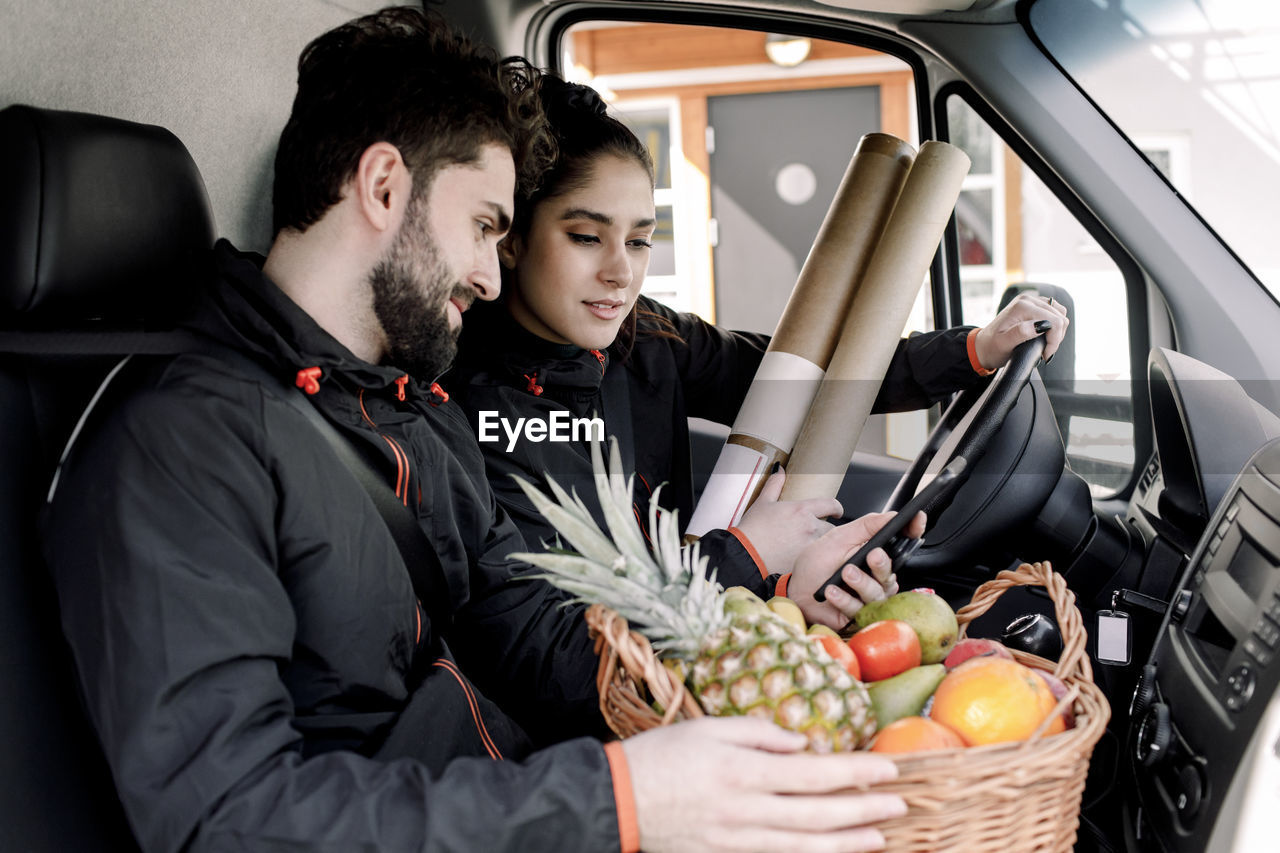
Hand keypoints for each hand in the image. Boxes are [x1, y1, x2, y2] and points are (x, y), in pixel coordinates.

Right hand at [623, 717, 906, 852]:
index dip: (855, 772)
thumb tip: (802, 744)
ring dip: (847, 840)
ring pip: (805, 844)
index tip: (888, 768)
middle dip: (864, 808)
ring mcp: (739, 840)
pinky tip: (832, 850)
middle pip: (818, 813)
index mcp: (743, 771)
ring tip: (878, 835)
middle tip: (898, 803)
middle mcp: (747, 811)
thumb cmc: (661, 756)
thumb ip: (758, 733)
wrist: (618, 801)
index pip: (815, 773)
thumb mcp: (708, 728)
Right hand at [735, 466, 841, 577]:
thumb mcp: (763, 503)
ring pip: (826, 543)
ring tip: (807, 544)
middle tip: (815, 530)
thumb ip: (774, 485)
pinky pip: (817, 558)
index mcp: (802, 510)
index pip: (831, 504)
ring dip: (821, 542)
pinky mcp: (806, 561)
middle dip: (827, 528)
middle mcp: (810, 527)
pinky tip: (800, 556)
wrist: (745, 555)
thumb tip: (779, 469)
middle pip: (832, 527)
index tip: (836, 511)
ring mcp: (810, 546)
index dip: (837, 508)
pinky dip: (813, 557)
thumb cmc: (752, 530)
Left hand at [786, 511, 926, 629]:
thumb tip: (891, 515)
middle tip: (872, 555)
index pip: (901, 544)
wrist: (796, 589)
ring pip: (876, 593)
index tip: (916, 522)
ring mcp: (868, 598)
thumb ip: (865, 526)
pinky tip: (832, 590)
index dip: (912, 532)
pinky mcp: (857, 615)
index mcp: (875, 555)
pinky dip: (844, 598)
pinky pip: (858, 609)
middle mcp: (876, 577)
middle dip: (882, 564)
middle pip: (890, 573)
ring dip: (861, 582)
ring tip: (845, 572)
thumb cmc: (817, 564)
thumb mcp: (839, 538)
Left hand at [973, 291, 1069, 369]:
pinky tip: (1045, 335)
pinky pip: (1055, 311)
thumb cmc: (992, 347)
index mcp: (1021, 306)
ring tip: (1044, 344)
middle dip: (1056, 337)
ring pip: (1060, 313)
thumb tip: (1039, 326)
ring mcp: (1031, 300)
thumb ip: (1021, 333)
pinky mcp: (1034, 304)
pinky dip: (1055, 325)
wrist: (984, 345)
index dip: (1054, 340)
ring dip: (1057, 331)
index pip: (1054, 321)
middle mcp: (1027, 299)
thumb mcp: (1004, 344)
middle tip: (1045, 351)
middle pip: (1060, 317)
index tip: (1045, 354)